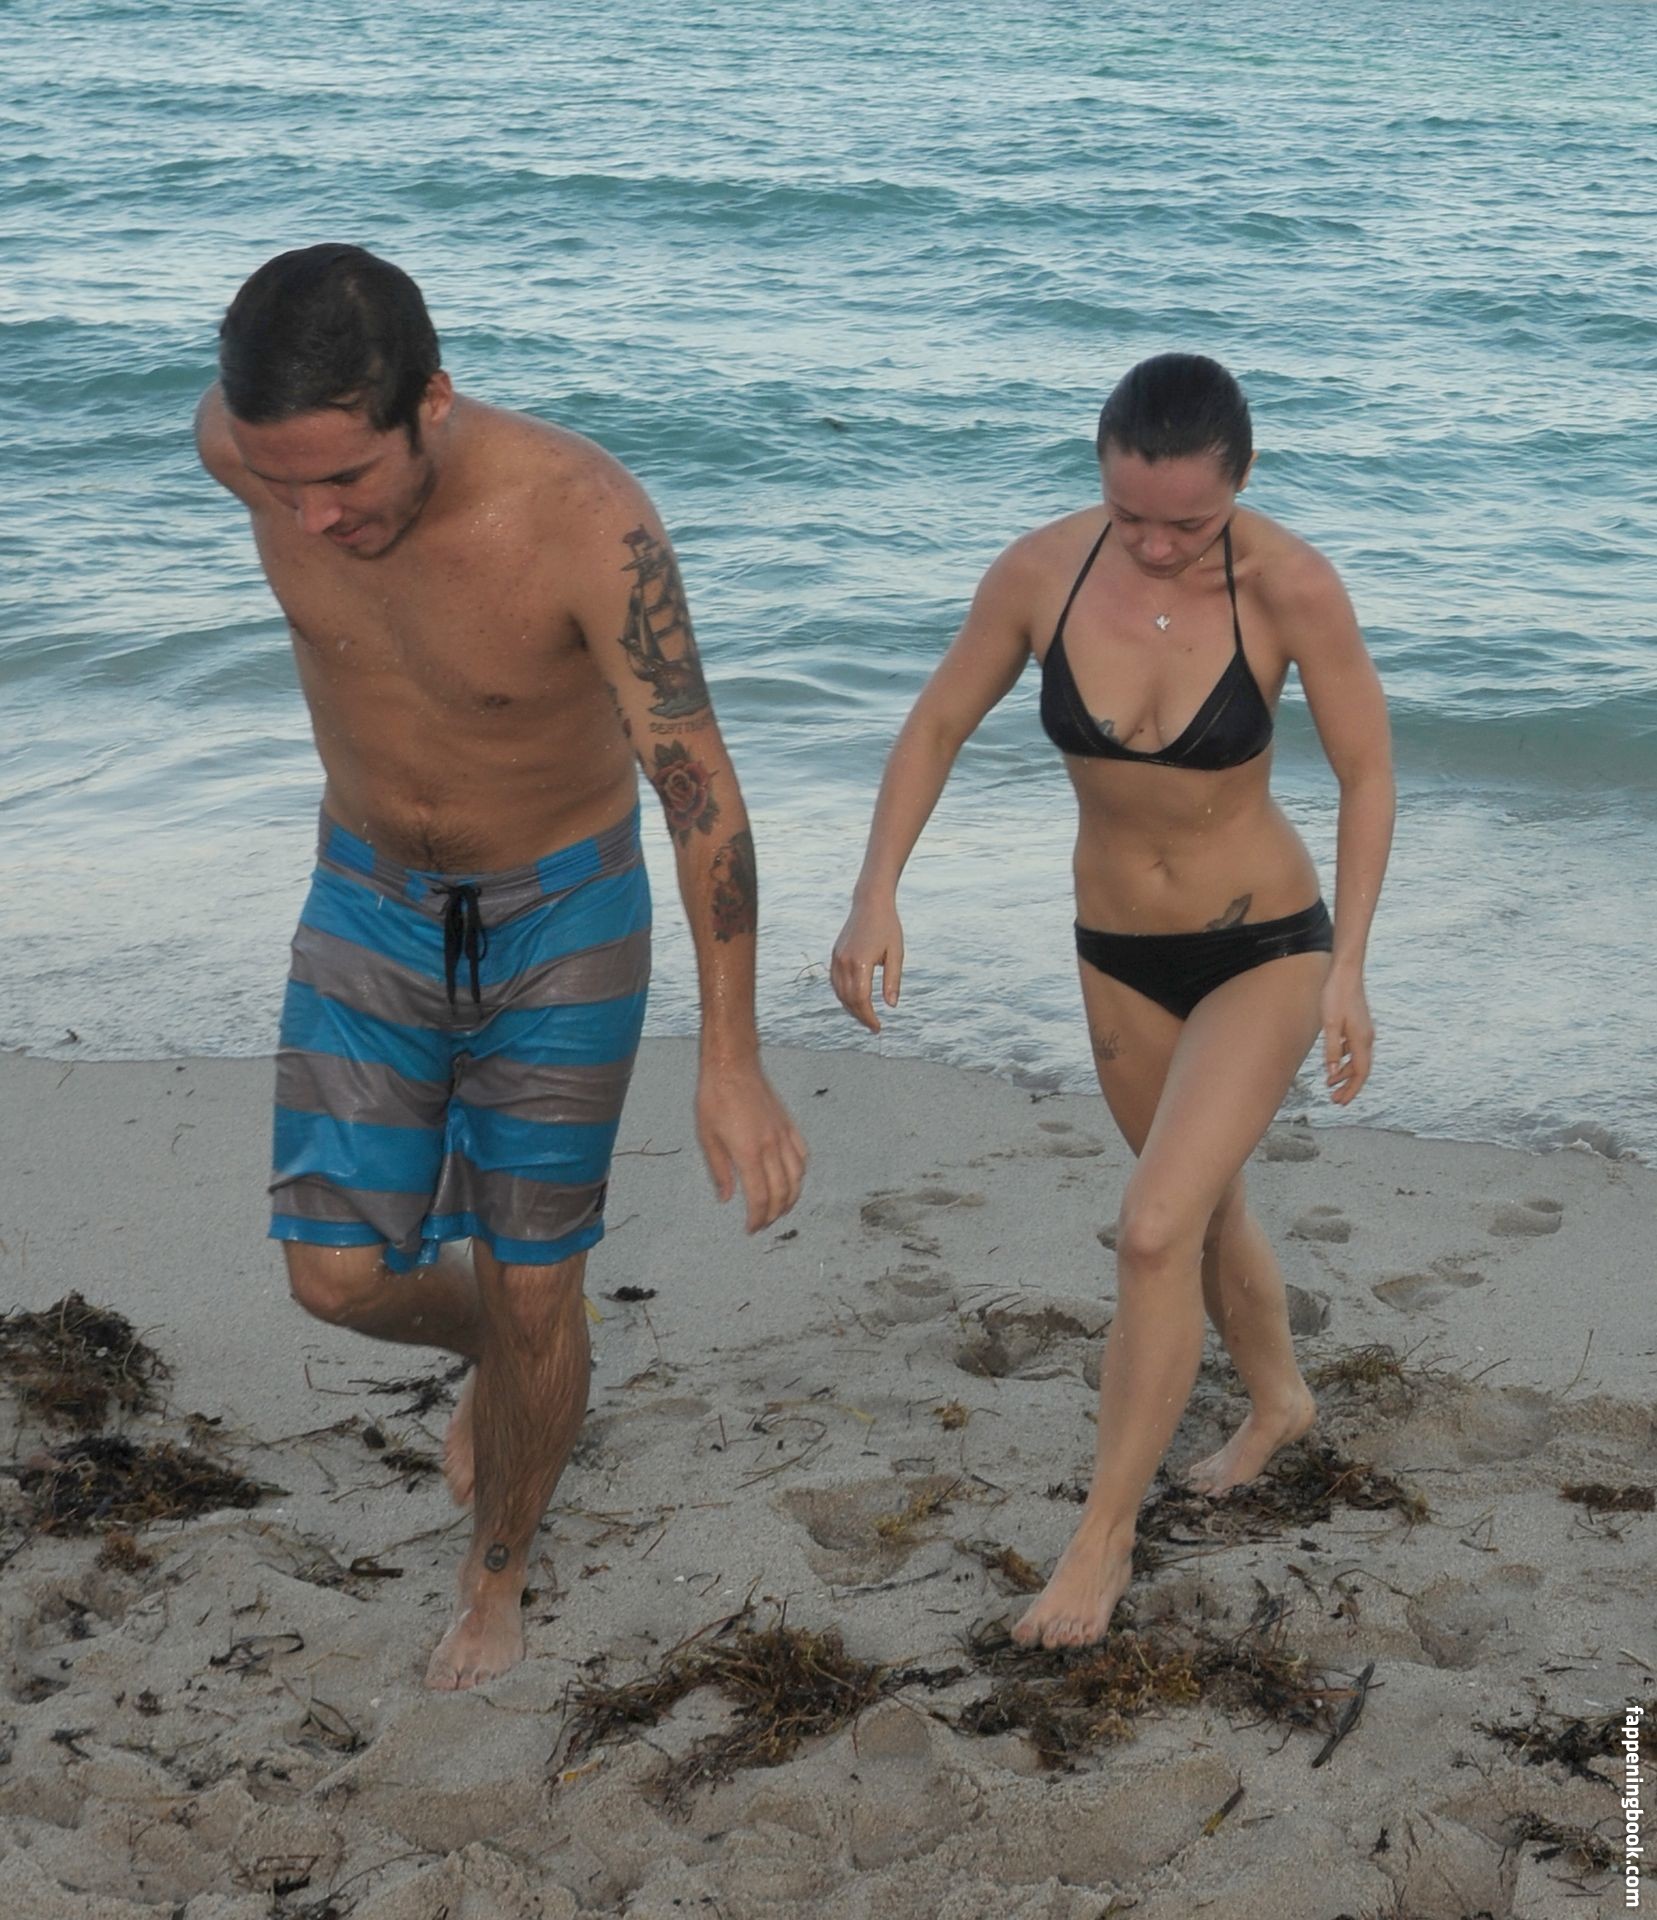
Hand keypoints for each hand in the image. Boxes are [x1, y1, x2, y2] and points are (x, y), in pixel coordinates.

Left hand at [695, 1060, 808, 1232]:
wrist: (732, 1066)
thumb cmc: (714, 1098)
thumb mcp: (707, 1137)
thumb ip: (720, 1171)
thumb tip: (726, 1198)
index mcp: (748, 1152)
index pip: (759, 1197)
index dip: (757, 1218)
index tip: (750, 1228)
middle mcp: (771, 1147)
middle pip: (782, 1192)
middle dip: (774, 1214)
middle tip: (763, 1224)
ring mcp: (783, 1135)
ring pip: (797, 1177)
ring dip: (791, 1199)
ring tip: (780, 1209)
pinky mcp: (789, 1125)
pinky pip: (802, 1156)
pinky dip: (800, 1174)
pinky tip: (792, 1180)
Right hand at [831, 897, 903, 1032]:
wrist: (870, 903)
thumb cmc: (888, 927)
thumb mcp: (896, 953)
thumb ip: (893, 980)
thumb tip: (892, 1005)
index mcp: (860, 963)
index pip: (861, 1000)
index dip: (868, 1017)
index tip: (878, 1028)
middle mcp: (844, 963)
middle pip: (848, 1000)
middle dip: (860, 1016)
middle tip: (874, 1027)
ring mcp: (837, 959)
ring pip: (839, 993)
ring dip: (851, 1008)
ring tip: (865, 1017)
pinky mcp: (835, 955)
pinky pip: (835, 983)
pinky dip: (843, 996)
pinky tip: (854, 1001)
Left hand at [1321, 970, 1373, 1105]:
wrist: (1346, 973)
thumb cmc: (1336, 996)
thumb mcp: (1329, 1024)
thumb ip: (1331, 1049)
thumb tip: (1331, 1072)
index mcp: (1361, 1040)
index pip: (1360, 1073)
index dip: (1352, 1089)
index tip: (1341, 1102)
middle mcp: (1366, 1038)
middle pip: (1361, 1069)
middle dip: (1348, 1086)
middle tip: (1335, 1100)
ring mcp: (1364, 1031)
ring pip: (1357, 1059)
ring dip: (1345, 1073)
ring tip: (1330, 1084)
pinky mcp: (1358, 1025)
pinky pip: (1354, 1049)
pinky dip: (1344, 1060)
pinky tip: (1333, 1062)